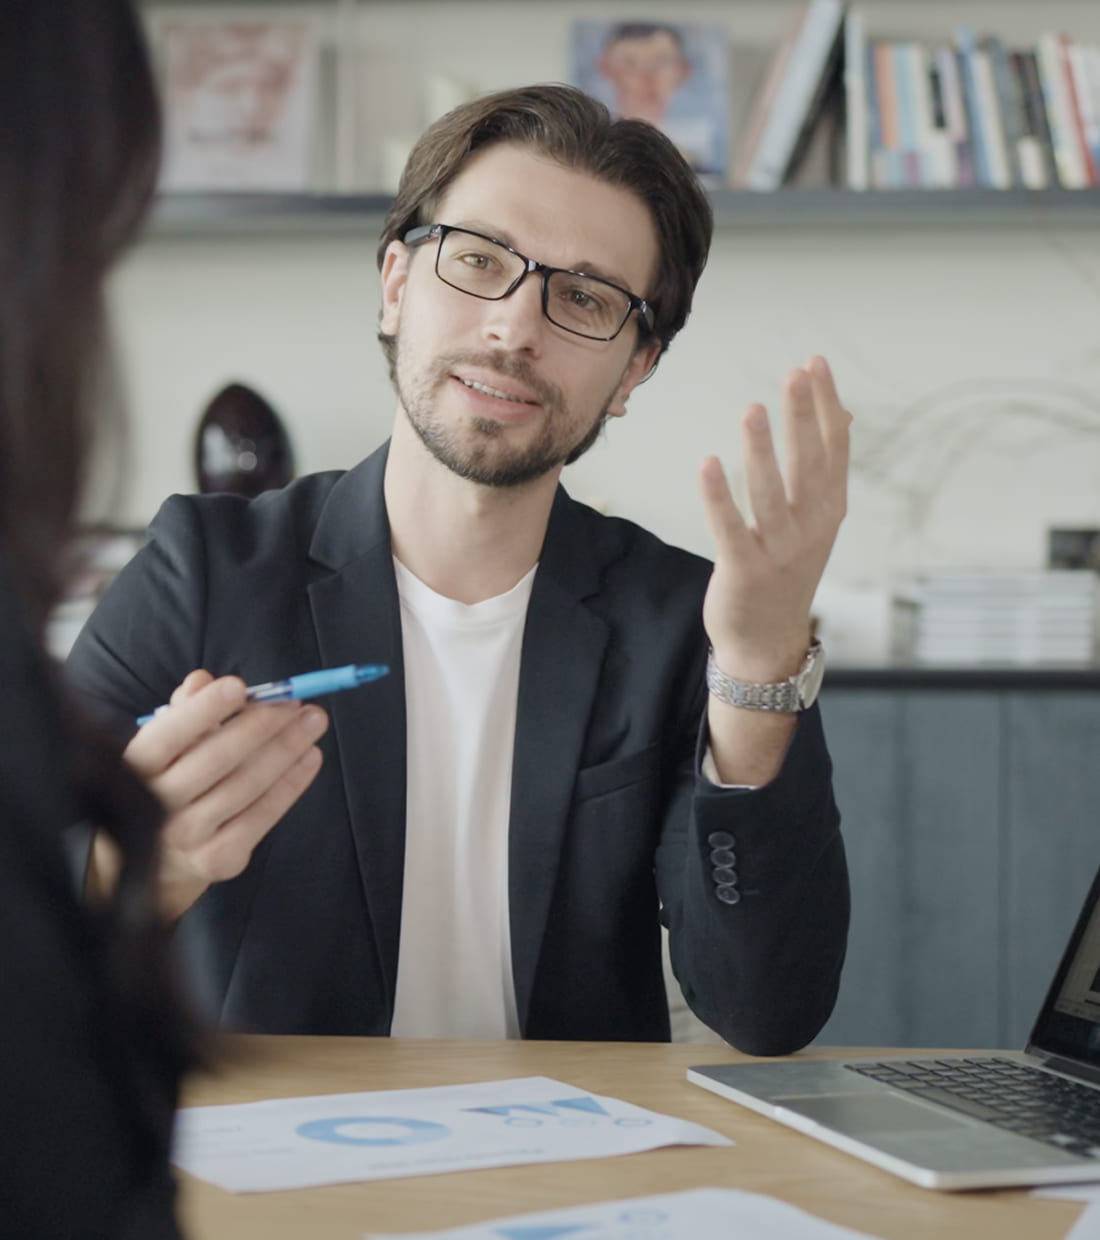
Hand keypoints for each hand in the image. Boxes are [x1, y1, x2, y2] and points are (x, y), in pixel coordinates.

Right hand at [114, 670, 327, 919]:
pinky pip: (262, 815)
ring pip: (246, 785)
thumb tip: (201, 681)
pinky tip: (310, 757)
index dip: (203, 710)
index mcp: (137, 766)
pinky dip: (291, 784)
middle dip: (261, 725)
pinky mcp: (217, 857)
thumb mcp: (168, 744)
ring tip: (313, 722)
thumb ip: (185, 710)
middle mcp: (157, 802)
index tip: (238, 686)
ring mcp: (188, 834)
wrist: (160, 858)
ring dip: (286, 748)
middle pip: (216, 758)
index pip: (169, 735)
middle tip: (295, 703)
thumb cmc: (171, 782)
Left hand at [699, 356, 850, 682]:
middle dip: (803, 418)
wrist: (767, 642)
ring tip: (752, 409)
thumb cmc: (786, 572)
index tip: (815, 364)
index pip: (833, 450)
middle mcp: (810, 529)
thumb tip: (844, 413)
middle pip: (808, 465)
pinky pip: (731, 529)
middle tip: (795, 374)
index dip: (825, 407)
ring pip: (771, 494)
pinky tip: (708, 463)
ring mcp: (779, 553)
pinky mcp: (745, 572)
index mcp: (828, 511)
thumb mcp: (815, 521)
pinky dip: (720, 498)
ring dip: (762, 451)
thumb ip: (824, 469)